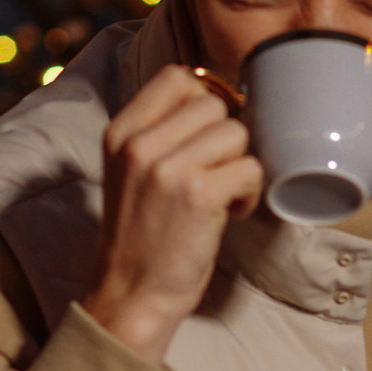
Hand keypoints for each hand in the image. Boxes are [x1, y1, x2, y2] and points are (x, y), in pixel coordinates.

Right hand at [80, 65, 262, 365]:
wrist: (132, 293)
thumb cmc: (142, 235)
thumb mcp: (130, 171)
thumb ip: (159, 133)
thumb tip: (218, 97)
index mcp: (121, 132)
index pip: (177, 76)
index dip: (207, 98)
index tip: (208, 134)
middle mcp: (139, 144)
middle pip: (214, 103)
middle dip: (227, 138)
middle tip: (217, 172)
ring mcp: (167, 168)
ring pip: (236, 132)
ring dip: (241, 165)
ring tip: (223, 195)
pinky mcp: (197, 194)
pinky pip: (250, 167)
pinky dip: (250, 192)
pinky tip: (231, 212)